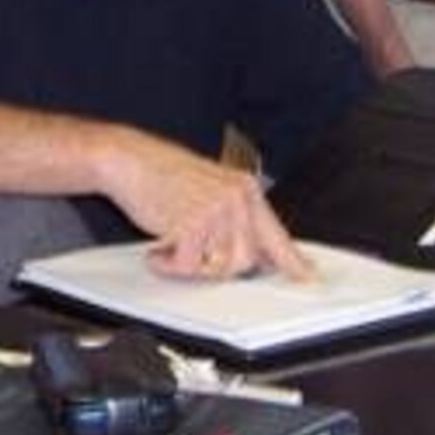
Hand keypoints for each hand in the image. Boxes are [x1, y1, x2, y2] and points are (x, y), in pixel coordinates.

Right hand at [104, 136, 311, 280]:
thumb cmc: (161, 174)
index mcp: (244, 189)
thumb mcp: (208, 190)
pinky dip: (169, 264)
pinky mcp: (193, 222)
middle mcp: (236, 198)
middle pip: (245, 260)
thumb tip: (255, 255)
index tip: (306, 275)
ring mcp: (217, 209)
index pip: (274, 233)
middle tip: (190, 254)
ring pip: (219, 266)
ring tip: (171, 247)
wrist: (128, 158)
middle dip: (217, 266)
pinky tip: (157, 249)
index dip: (291, 260)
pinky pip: (188, 266)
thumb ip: (235, 220)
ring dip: (190, 265)